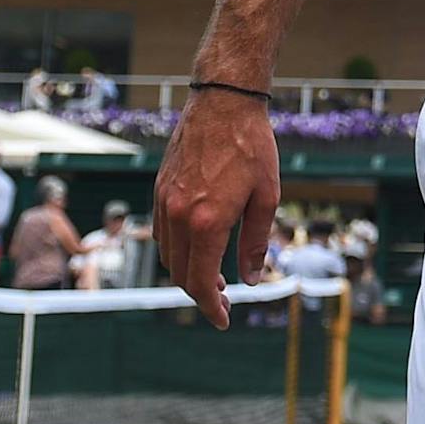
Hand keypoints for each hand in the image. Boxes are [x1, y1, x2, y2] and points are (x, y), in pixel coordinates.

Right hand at [154, 86, 281, 329]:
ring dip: (187, 273)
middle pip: (180, 275)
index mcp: (207, 221)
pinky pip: (161, 233)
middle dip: (200, 295)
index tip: (223, 320)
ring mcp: (164, 202)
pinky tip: (198, 246)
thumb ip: (255, 242)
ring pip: (167, 256)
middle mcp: (178, 215)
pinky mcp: (159, 189)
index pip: (200, 282)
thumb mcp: (266, 197)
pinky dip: (177, 250)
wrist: (223, 102)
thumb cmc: (252, 147)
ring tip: (214, 276)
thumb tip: (249, 280)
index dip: (211, 308)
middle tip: (224, 300)